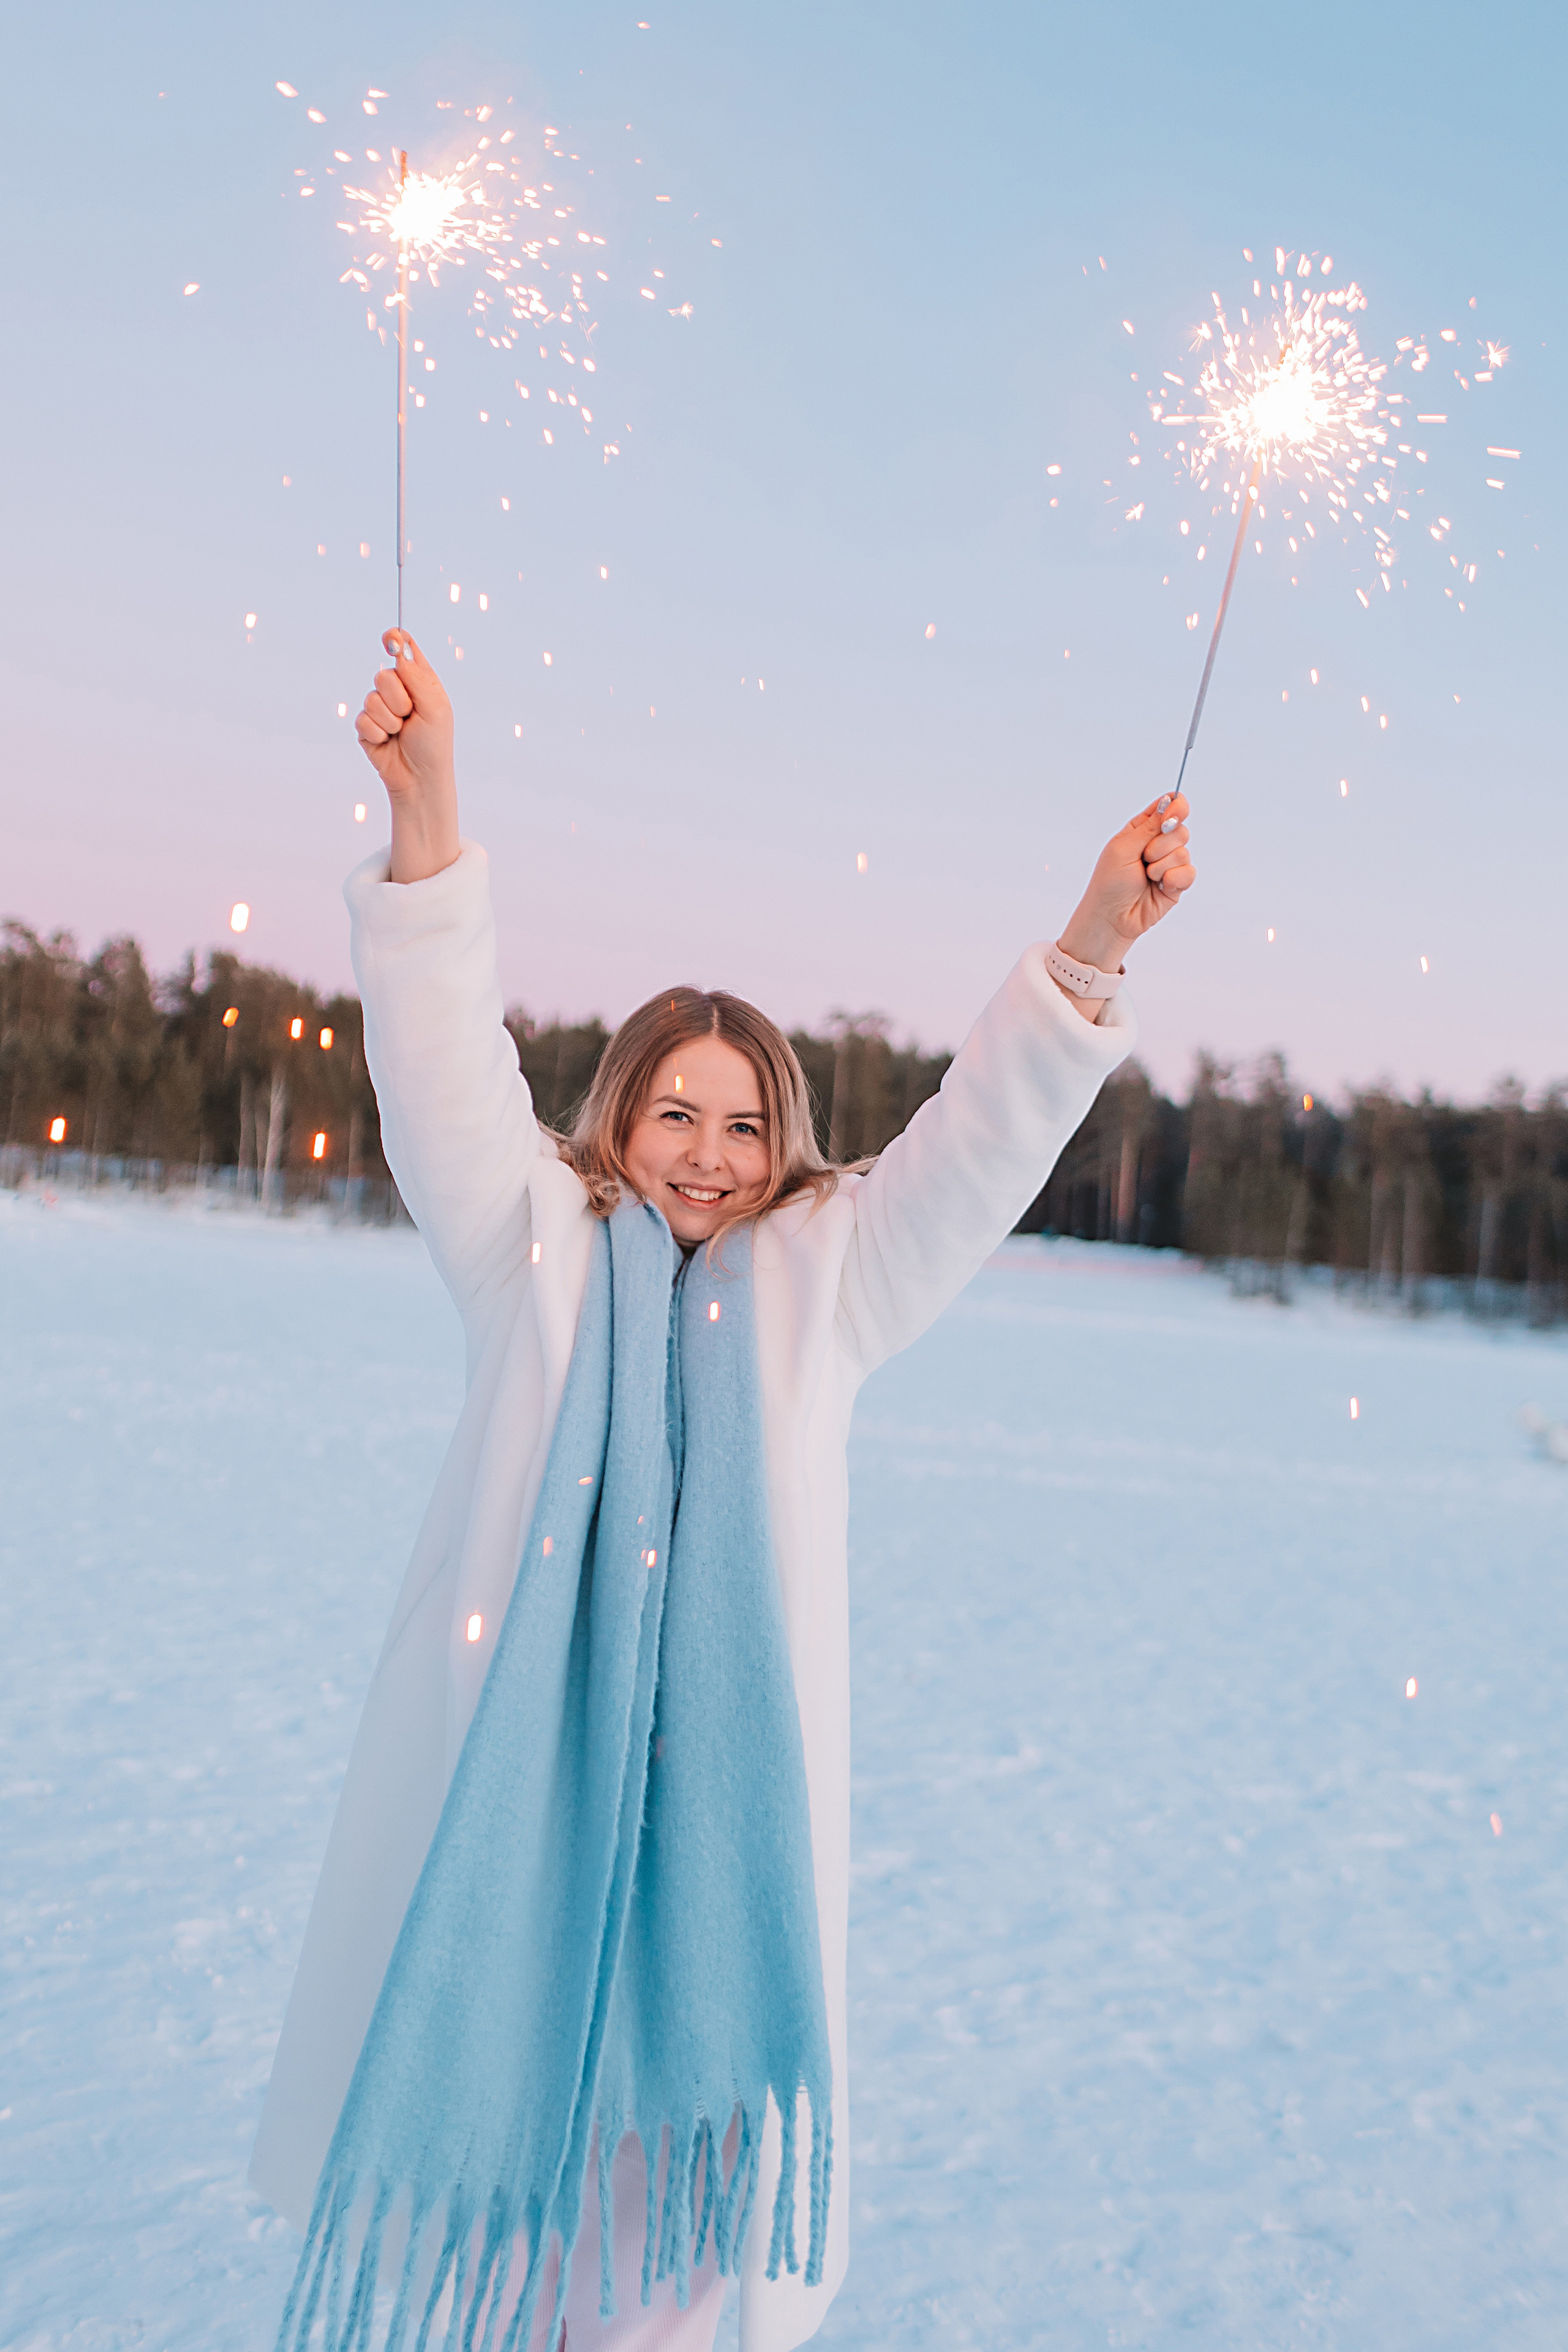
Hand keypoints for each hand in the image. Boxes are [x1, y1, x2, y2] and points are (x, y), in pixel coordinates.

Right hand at [355, 630, 459, 883]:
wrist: (420, 779)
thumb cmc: (434, 744)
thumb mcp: (435, 708)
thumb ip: (418, 678)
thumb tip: (400, 651)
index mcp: (420, 682)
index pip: (404, 650)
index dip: (395, 640)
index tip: (390, 638)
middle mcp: (399, 692)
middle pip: (384, 675)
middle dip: (397, 698)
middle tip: (410, 716)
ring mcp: (381, 709)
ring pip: (372, 699)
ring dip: (389, 720)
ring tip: (401, 734)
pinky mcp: (367, 727)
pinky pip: (363, 720)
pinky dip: (378, 733)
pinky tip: (388, 743)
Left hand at [1057, 791, 1194, 981]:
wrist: (1111, 918)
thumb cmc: (1109, 882)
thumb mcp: (1123, 847)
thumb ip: (1149, 825)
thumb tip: (1170, 800)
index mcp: (1142, 829)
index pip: (1170, 805)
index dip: (1176, 808)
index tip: (1171, 818)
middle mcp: (1157, 843)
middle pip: (1180, 829)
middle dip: (1161, 845)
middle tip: (1143, 859)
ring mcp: (1169, 863)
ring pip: (1184, 851)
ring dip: (1162, 866)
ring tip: (1146, 877)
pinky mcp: (1177, 883)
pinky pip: (1189, 872)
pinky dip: (1173, 879)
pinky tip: (1160, 887)